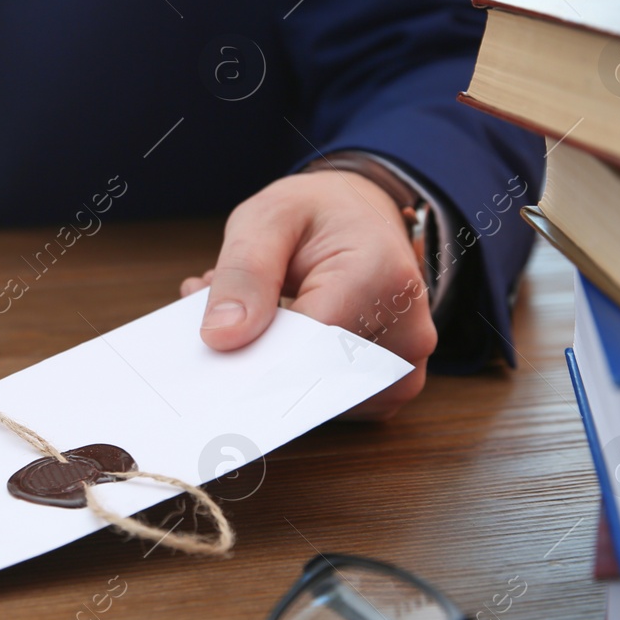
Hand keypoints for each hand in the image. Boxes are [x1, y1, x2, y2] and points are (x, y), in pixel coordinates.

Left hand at [181, 170, 435, 418]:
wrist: (363, 218)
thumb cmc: (318, 214)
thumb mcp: (269, 218)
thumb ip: (243, 273)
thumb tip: (221, 339)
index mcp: (382, 276)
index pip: (308, 343)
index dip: (253, 353)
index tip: (211, 347)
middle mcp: (408, 331)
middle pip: (314, 379)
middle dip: (255, 356)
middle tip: (215, 315)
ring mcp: (403, 368)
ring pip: (316, 400)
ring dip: (272, 369)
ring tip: (253, 314)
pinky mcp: (389, 390)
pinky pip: (329, 405)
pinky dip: (292, 380)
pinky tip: (277, 336)